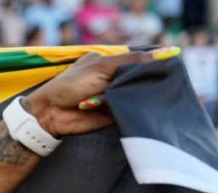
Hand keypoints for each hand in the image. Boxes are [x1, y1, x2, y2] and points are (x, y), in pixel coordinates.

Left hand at [23, 48, 177, 136]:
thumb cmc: (70, 85)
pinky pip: (128, 111)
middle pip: (141, 79)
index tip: (166, 63)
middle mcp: (116, 79)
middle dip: (142, 81)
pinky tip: (108, 106)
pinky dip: (122, 108)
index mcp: (113, 63)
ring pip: (137, 96)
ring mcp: (115, 97)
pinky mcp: (114, 114)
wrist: (51, 113)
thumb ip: (132, 61)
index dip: (152, 62)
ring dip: (129, 96)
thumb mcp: (102, 66)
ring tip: (109, 95)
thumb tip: (167, 52)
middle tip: (132, 83)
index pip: (140, 60)